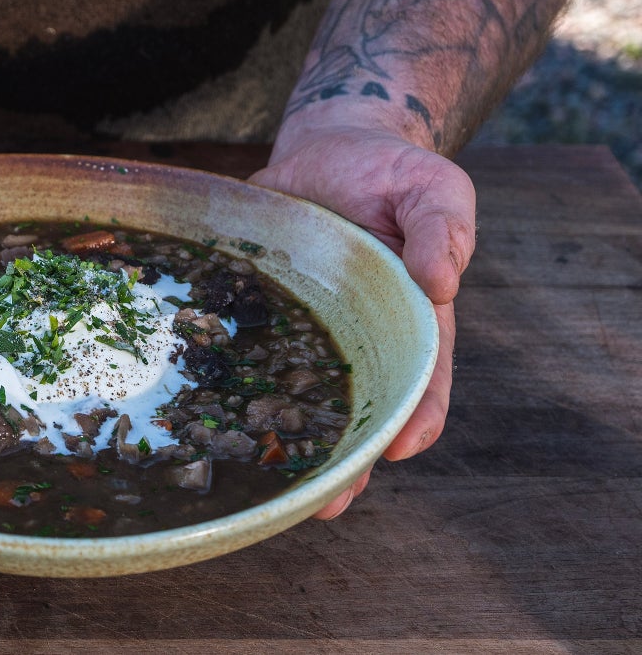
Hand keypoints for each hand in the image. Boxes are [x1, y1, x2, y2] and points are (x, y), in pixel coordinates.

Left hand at [248, 125, 475, 519]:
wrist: (330, 151)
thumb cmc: (392, 174)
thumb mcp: (434, 188)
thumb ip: (444, 229)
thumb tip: (442, 281)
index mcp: (409, 318)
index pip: (421, 378)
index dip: (416, 417)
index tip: (402, 448)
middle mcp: (357, 337)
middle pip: (358, 408)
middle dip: (347, 460)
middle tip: (326, 504)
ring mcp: (307, 331)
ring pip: (298, 397)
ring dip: (288, 442)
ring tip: (268, 490)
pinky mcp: (260, 314)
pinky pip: (247, 356)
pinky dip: (234, 390)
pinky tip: (212, 420)